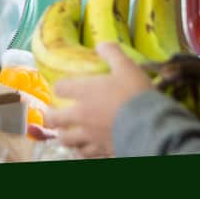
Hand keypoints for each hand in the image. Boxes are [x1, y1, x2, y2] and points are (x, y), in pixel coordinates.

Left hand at [45, 42, 152, 157]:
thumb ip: (112, 53)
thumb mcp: (126, 66)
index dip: (60, 87)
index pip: (60, 88)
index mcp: (84, 92)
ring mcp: (90, 136)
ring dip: (65, 136)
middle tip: (52, 115)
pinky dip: (83, 151)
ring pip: (67, 141)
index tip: (62, 88)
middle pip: (54, 119)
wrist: (149, 125)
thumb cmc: (135, 92)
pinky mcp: (101, 150)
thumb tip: (101, 44)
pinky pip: (86, 154)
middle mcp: (82, 115)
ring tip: (66, 134)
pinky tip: (86, 148)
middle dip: (50, 117)